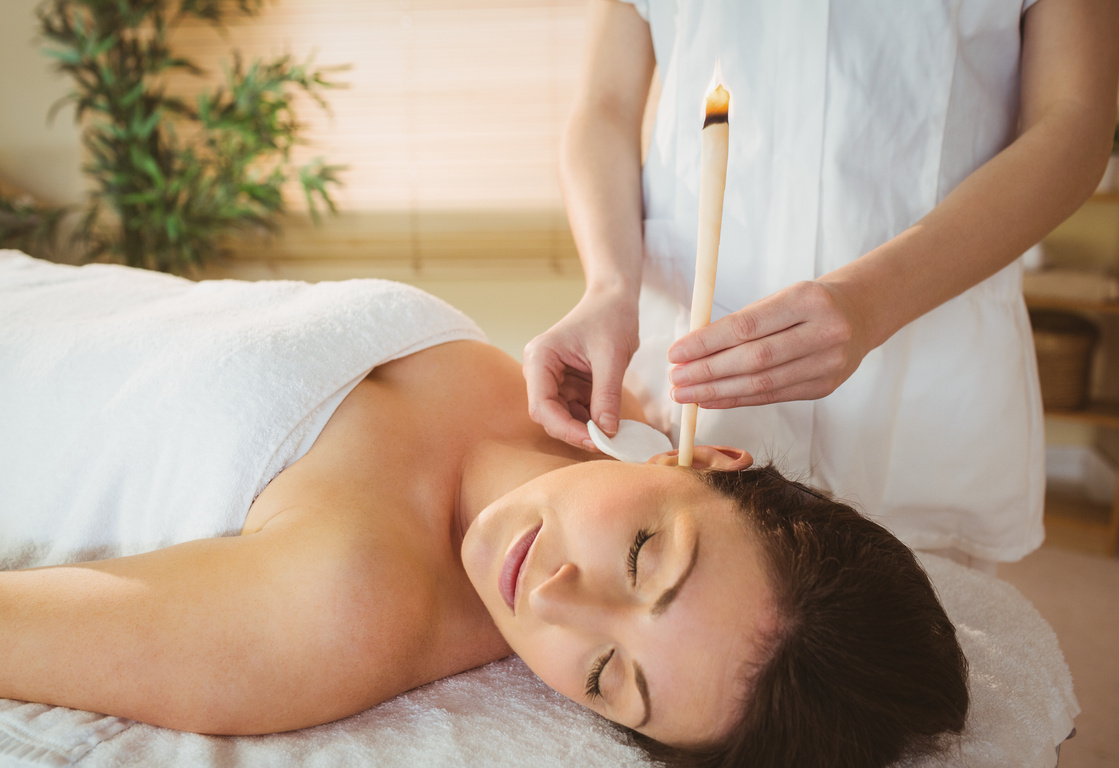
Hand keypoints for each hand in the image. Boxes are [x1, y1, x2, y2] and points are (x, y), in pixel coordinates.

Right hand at [523, 288, 639, 448]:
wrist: (615, 299)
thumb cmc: (610, 317)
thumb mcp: (611, 356)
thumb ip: (607, 394)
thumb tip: (607, 432)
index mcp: (540, 358)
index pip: (542, 405)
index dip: (566, 428)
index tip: (595, 441)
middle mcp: (539, 370)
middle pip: (549, 415)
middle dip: (575, 431)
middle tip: (606, 443)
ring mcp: (552, 378)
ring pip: (562, 416)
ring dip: (585, 427)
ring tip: (611, 434)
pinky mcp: (567, 383)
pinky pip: (575, 409)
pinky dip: (591, 419)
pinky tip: (609, 423)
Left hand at [667, 280, 871, 407]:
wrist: (861, 314)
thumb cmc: (807, 304)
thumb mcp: (780, 298)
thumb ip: (743, 322)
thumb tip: (692, 350)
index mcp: (807, 299)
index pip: (747, 326)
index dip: (707, 342)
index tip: (676, 353)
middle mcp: (823, 332)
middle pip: (754, 359)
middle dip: (708, 372)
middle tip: (676, 379)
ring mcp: (828, 364)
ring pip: (762, 383)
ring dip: (717, 392)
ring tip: (686, 394)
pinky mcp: (825, 387)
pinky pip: (773, 396)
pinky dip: (738, 399)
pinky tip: (712, 400)